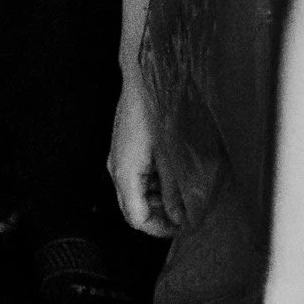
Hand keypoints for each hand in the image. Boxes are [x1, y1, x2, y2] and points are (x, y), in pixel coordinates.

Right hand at [109, 82, 175, 236]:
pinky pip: (138, 175)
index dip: (160, 229)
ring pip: (136, 192)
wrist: (146, 74)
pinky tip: (175, 174)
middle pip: (133, 208)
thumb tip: (180, 215)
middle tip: (186, 215)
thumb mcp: (172, 155)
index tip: (183, 227)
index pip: (136, 218)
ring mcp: (119, 155)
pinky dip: (156, 182)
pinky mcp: (125, 145)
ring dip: (159, 199)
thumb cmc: (158, 108)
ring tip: (184, 195)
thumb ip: (176, 190)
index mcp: (125, 173)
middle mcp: (117, 167)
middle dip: (160, 216)